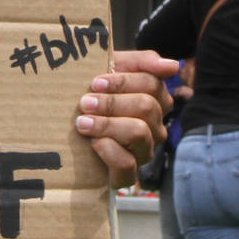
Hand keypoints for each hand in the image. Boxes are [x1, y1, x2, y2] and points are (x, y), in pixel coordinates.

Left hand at [75, 49, 176, 185]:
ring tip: (83, 122)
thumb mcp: (113, 69)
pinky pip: (127, 164)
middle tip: (85, 102)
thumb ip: (143, 63)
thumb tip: (174, 66)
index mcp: (156, 99)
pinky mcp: (127, 175)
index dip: (123, 82)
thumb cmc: (93, 94)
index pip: (152, 85)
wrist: (65, 125)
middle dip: (112, 103)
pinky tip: (92, 142)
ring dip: (107, 125)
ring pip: (138, 133)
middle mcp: (155, 127)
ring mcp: (144, 151)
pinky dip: (108, 151)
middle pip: (146, 107)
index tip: (95, 83)